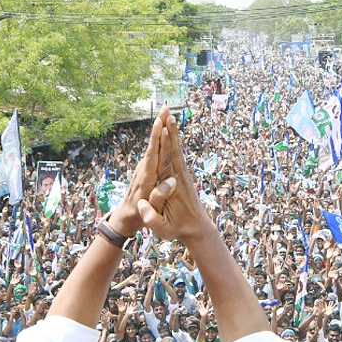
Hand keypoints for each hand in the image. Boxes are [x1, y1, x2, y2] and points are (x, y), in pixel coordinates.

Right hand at [137, 109, 211, 244]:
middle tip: (166, 111)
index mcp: (171, 186)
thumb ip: (152, 218)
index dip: (163, 143)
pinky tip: (172, 134)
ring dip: (173, 133)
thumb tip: (142, 205)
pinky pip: (177, 155)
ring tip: (169, 116)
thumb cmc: (177, 230)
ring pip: (176, 150)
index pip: (165, 161)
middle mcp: (178, 177)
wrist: (198, 230)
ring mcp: (182, 176)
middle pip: (172, 149)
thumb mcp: (162, 229)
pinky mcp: (183, 176)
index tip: (161, 127)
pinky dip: (174, 142)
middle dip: (169, 130)